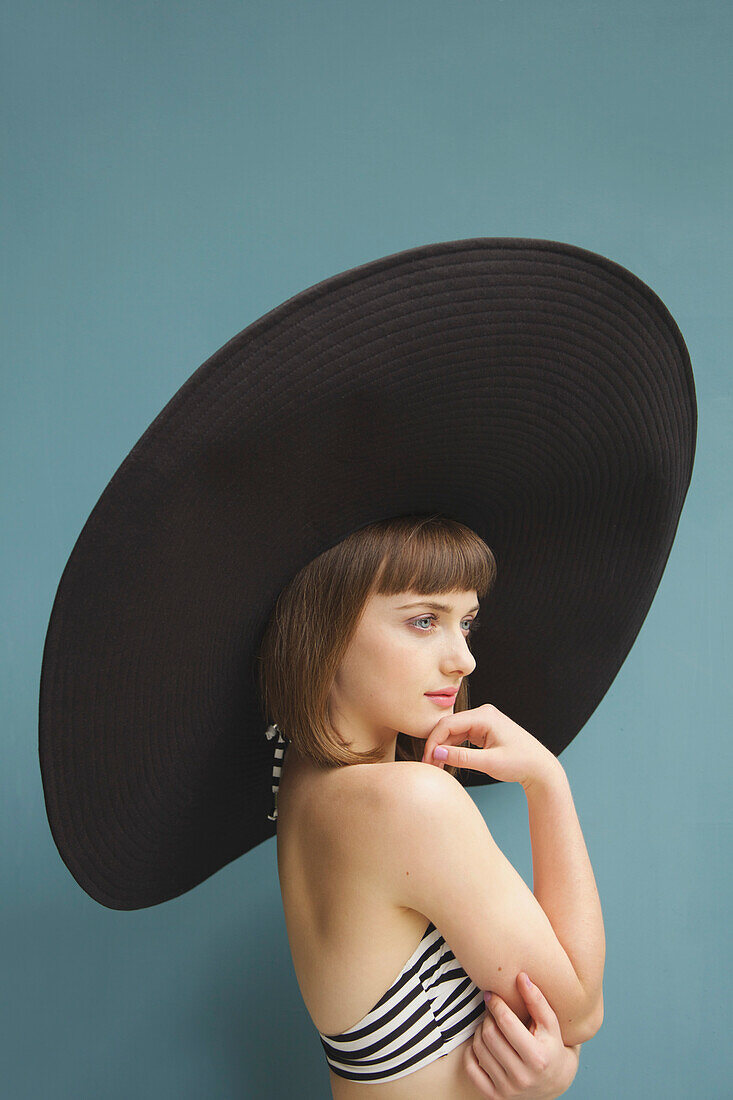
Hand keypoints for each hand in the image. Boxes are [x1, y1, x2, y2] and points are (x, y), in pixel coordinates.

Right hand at [421, 703, 559, 789]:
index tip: (427, 760)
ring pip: (453, 732)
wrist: (540, 768)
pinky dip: (453, 749)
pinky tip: (446, 762)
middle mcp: (483, 714)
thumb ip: (462, 758)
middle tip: (428, 766)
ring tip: (436, 767)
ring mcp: (483, 721)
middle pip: (449, 726)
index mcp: (485, 716)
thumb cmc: (520, 763)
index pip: (448, 724)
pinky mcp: (483, 730)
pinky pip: (461, 736)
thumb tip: (437, 754)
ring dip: (443, 748)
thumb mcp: (489, 763)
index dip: (433, 742)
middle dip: (436, 746)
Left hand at [463, 972, 580, 1098]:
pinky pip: (471, 1069)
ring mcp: (507, 1089)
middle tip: (492, 1011)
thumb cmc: (552, 1047)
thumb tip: (521, 977)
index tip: (492, 995)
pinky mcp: (494, 1096)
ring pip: (478, 1048)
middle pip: (489, 1034)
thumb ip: (537, 1000)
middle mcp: (522, 1077)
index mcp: (537, 1057)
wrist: (555, 1083)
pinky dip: (471, 1052)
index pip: (506, 1022)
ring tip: (490, 1026)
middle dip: (488, 1017)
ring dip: (480, 1031)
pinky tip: (483, 1044)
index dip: (496, 1004)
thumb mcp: (551, 1024)